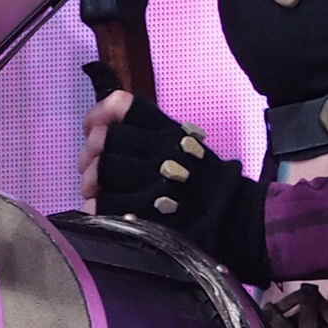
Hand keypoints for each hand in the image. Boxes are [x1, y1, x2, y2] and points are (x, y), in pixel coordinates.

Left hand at [80, 83, 269, 282]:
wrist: (238, 219)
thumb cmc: (210, 182)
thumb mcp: (187, 145)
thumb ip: (154, 133)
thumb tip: (108, 128)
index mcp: (170, 133)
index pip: (124, 108)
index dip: (100, 114)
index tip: (92, 125)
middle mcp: (161, 152)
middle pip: (106, 140)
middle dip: (91, 150)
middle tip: (88, 164)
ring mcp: (154, 183)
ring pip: (104, 169)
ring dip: (90, 178)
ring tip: (92, 188)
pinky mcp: (148, 214)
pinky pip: (108, 205)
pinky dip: (95, 205)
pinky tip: (94, 207)